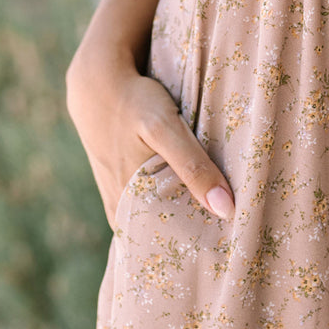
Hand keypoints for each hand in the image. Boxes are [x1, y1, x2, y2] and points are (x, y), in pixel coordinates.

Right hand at [66, 39, 234, 228]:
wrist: (98, 81)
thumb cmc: (134, 103)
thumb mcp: (164, 130)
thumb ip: (193, 166)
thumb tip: (225, 209)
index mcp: (129, 208)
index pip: (167, 245)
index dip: (197, 247)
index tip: (230, 247)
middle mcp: (121, 208)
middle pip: (163, 232)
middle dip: (193, 233)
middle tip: (231, 234)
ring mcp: (119, 194)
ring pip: (156, 215)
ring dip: (182, 215)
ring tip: (218, 215)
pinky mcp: (121, 179)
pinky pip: (148, 199)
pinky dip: (169, 198)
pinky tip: (192, 192)